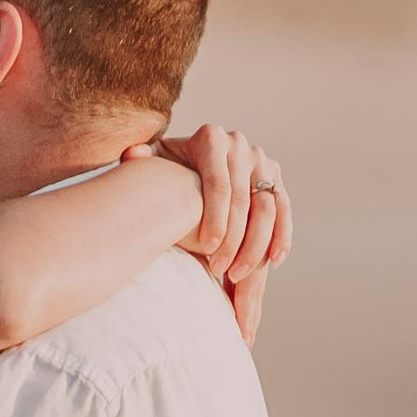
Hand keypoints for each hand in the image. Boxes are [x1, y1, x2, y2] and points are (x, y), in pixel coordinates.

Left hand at [152, 123, 292, 347]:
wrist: (190, 166)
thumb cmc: (166, 170)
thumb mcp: (153, 164)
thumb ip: (141, 160)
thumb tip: (133, 154)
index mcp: (211, 139)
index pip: (218, 183)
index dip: (215, 217)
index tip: (207, 248)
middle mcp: (240, 147)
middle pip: (244, 200)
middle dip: (234, 240)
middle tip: (219, 271)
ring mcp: (262, 163)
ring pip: (267, 209)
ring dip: (256, 246)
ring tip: (238, 277)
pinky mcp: (275, 181)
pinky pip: (284, 211)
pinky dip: (282, 236)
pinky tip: (274, 261)